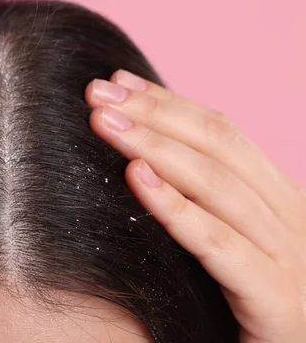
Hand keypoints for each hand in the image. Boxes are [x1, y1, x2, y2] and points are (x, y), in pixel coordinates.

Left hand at [85, 70, 305, 342]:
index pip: (220, 132)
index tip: (118, 82)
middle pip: (215, 145)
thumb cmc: (252, 301)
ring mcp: (287, 253)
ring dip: (152, 146)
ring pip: (213, 183)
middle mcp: (288, 214)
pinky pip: (216, 243)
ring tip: (102, 121)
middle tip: (97, 91)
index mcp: (278, 197)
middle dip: (152, 113)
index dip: (167, 102)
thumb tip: (143, 156)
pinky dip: (174, 207)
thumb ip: (204, 201)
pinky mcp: (274, 296)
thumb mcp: (236, 239)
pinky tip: (134, 178)